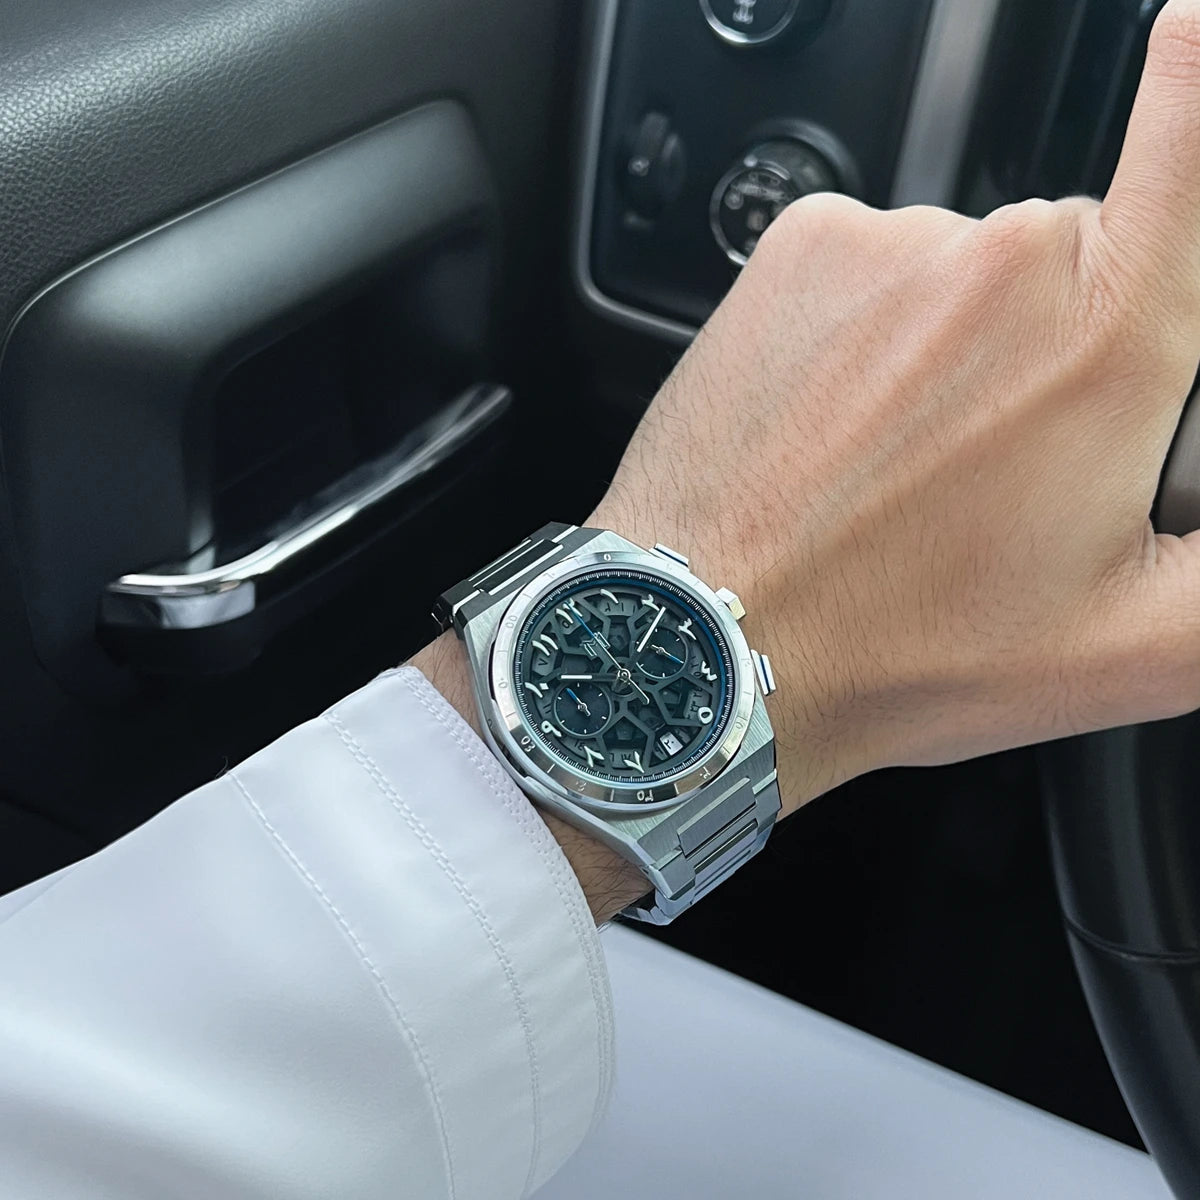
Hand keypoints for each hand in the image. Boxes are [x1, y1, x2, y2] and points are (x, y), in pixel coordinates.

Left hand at [593, 0, 1199, 817]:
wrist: (711, 639)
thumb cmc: (900, 649)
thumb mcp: (1129, 646)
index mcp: (1105, 343)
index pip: (1189, 151)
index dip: (1197, 88)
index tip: (1193, 37)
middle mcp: (997, 269)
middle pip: (1073, 256)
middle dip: (1058, 344)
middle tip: (995, 469)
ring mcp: (886, 250)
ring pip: (963, 268)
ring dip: (951, 347)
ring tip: (899, 465)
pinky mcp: (798, 252)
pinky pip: (873, 263)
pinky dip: (870, 328)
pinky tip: (842, 425)